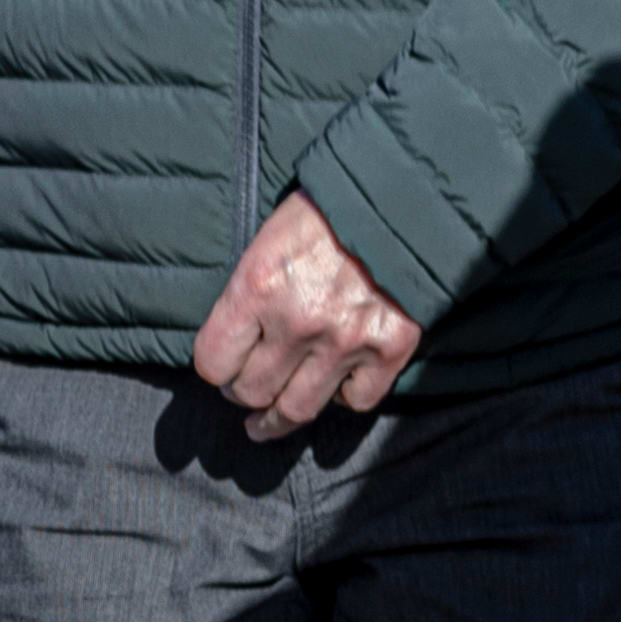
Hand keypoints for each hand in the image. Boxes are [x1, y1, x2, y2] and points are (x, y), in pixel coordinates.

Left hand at [193, 196, 424, 438]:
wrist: (407, 199)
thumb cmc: (329, 213)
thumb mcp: (269, 240)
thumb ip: (250, 293)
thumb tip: (238, 338)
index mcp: (257, 289)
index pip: (213, 363)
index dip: (217, 370)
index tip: (225, 368)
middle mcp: (298, 322)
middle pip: (251, 392)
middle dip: (245, 395)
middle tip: (249, 389)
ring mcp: (346, 341)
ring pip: (297, 409)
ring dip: (280, 420)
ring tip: (273, 421)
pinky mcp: (391, 349)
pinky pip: (358, 400)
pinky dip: (347, 397)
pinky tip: (340, 384)